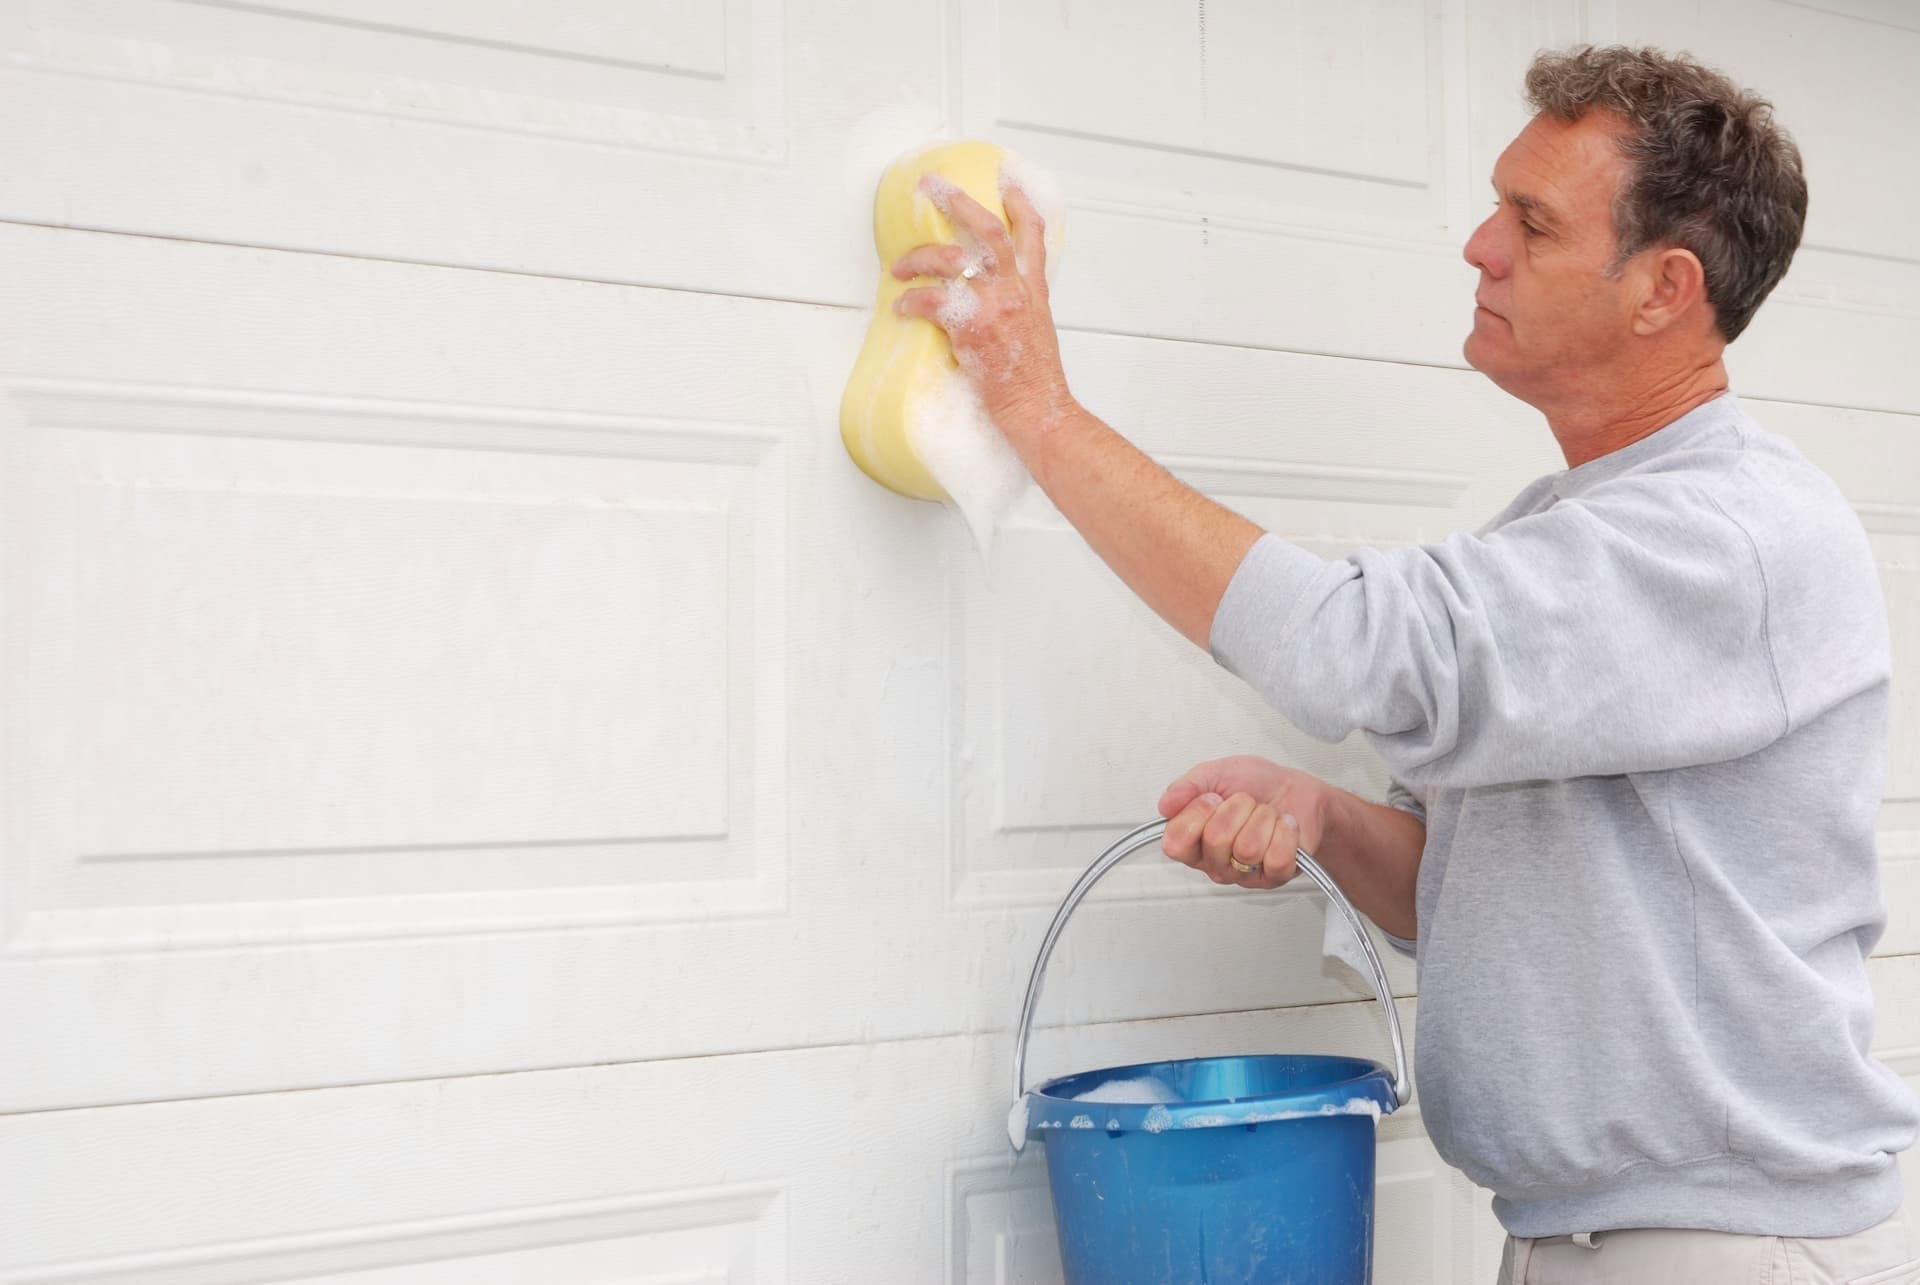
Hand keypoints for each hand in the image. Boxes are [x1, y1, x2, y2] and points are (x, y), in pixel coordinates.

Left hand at [891, 176, 1074, 429]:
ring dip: (918, 258)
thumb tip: (989, 296)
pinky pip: (931, 301)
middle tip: (932, 185)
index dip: (1019, 205)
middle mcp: (1015, 289)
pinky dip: (911, 302)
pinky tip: (902, 308)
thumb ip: (1017, 304)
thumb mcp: (1036, 329)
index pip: (1032, 234)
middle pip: (987, 230)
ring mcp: (994, 305)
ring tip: (900, 267)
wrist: (1037, 408)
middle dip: (957, 201)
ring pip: (950, 259)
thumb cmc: (1034, 379)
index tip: (1006, 185)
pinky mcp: (971, 327)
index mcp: (1033, 289)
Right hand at [1157, 756, 1336, 889]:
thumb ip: (1187, 786)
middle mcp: (1215, 862)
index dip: (1195, 814)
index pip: (1175, 844)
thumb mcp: (1216, 774)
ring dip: (1263, 818)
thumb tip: (1165, 805)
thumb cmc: (1257, 785)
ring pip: (1248, 849)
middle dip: (1236, 808)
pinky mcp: (1275, 876)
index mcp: (1194, 840)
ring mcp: (1244, 874)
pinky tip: (1283, 826)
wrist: (1297, 790)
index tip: (1211, 798)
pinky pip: (1276, 859)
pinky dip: (1285, 832)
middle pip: (1215, 841)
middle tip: (1245, 802)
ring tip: (1266, 814)